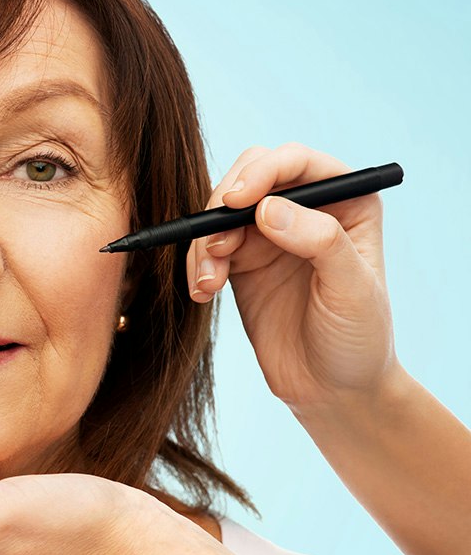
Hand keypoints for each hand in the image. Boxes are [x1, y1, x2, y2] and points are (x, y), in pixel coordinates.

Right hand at [186, 142, 400, 411]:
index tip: (235, 201)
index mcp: (347, 202)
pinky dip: (196, 264)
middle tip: (215, 243)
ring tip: (208, 282)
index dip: (263, 172)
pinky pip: (207, 246)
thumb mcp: (352, 289)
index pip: (298, 163)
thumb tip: (268, 209)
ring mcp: (270, 235)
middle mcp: (307, 209)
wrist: (333, 391)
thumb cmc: (358, 339)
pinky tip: (203, 292)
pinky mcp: (242, 263)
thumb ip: (319, 241)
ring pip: (220, 211)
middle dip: (223, 205)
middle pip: (251, 176)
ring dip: (204, 241)